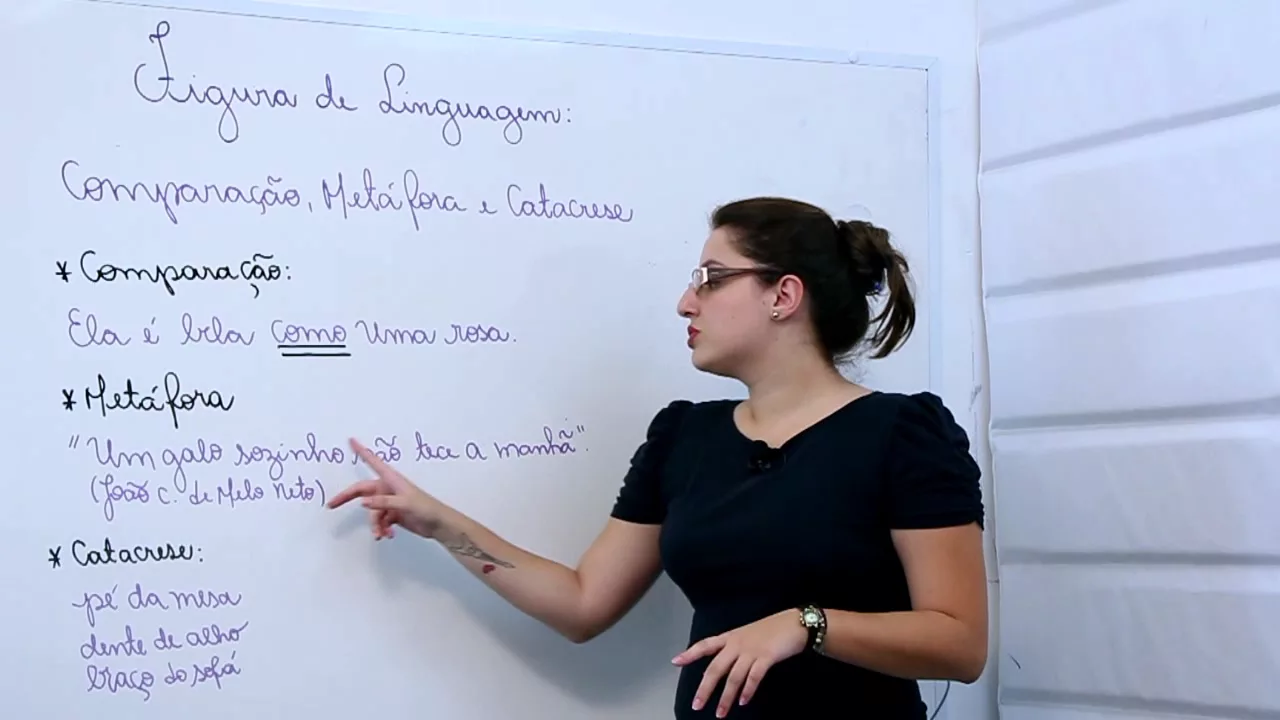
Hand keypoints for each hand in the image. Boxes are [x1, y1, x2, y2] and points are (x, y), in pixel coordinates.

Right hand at [326, 438, 444, 539]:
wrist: (438, 524)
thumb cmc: (426, 508)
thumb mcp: (404, 503)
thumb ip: (383, 502)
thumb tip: (363, 502)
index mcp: (391, 480)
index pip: (373, 462)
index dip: (362, 451)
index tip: (351, 440)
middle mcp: (388, 489)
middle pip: (362, 491)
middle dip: (347, 498)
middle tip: (331, 505)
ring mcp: (389, 502)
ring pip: (371, 512)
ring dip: (374, 524)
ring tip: (381, 535)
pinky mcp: (392, 514)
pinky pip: (379, 522)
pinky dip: (382, 529)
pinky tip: (388, 536)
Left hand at [671, 609, 807, 715]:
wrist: (795, 622)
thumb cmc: (773, 629)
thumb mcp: (749, 635)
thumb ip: (735, 648)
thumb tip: (726, 666)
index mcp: (731, 637)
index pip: (705, 645)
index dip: (690, 653)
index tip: (675, 662)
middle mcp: (737, 643)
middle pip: (716, 668)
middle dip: (705, 688)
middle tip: (697, 705)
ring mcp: (751, 650)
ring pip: (733, 677)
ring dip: (726, 697)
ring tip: (720, 713)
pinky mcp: (766, 657)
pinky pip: (753, 676)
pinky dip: (747, 690)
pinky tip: (743, 702)